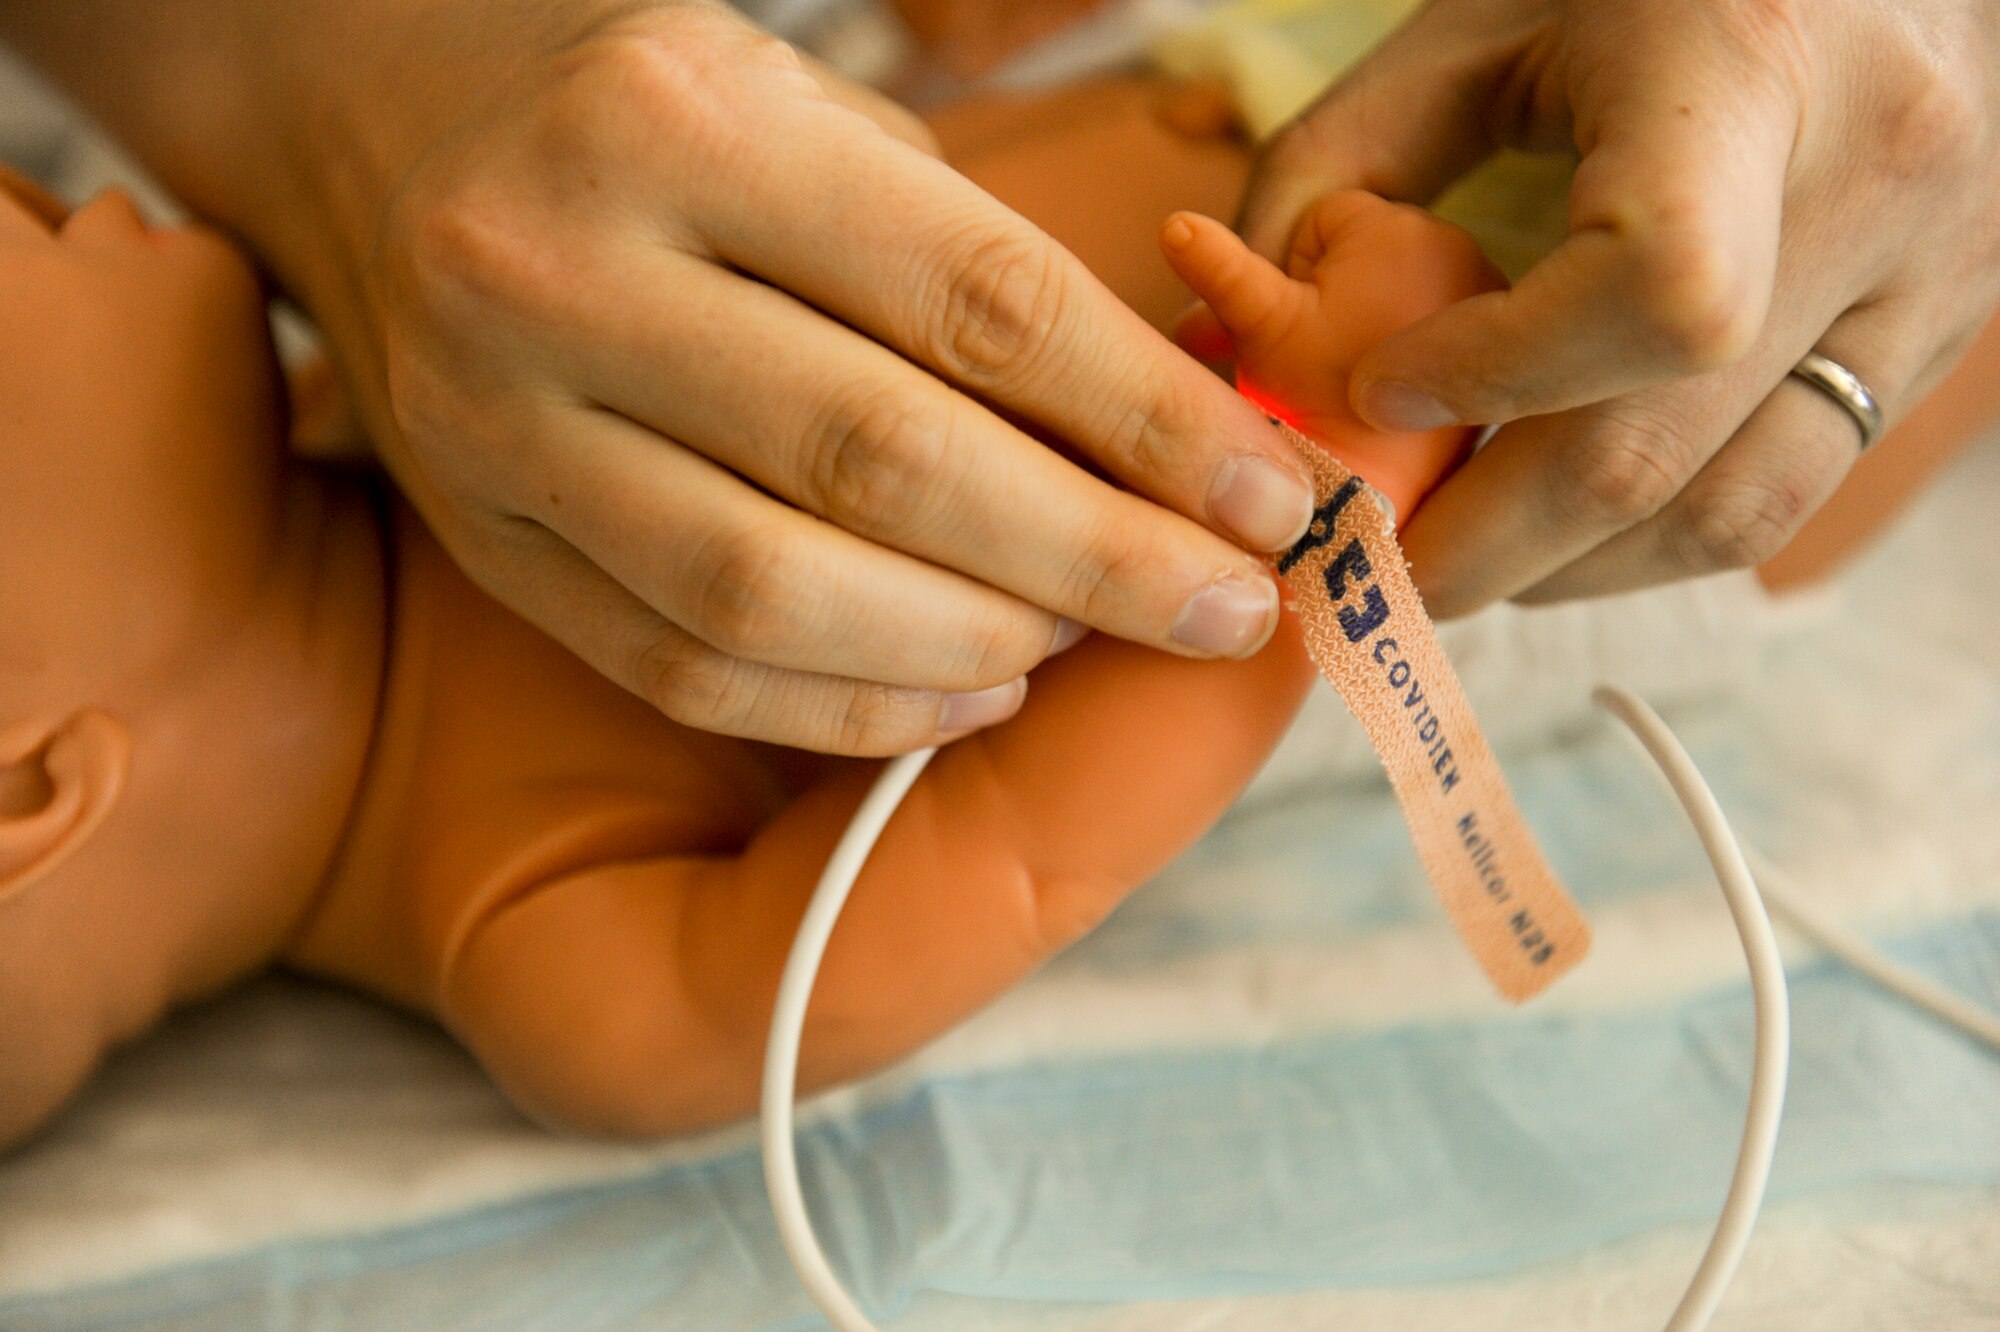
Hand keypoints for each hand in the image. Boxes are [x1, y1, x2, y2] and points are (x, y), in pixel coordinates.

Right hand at [6, 0, 1311, 754]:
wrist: (382, 129)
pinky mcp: (479, 533)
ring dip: (973, 643)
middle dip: (1090, 557)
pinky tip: (963, 692)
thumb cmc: (659, 124)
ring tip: (1086, 646)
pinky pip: (682, 663)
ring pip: (771, 590)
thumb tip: (1178, 449)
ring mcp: (498, 415)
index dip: (1144, 418)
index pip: (969, 297)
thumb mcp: (812, 123)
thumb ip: (971, 273)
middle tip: (1225, 609)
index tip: (1272, 498)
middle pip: (878, 461)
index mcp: (686, 119)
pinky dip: (847, 701)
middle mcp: (565, 263)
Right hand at [1161, 192, 1504, 520]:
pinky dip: (1408, 354)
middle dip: (1325, 298)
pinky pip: (1435, 329)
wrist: (1380, 497)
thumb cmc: (1313, 409)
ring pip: (1396, 291)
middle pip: (1362, 254)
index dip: (1286, 277)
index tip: (1291, 330)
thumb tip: (1175, 226)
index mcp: (1400, 230)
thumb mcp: (1260, 332)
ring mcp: (1484, 301)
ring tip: (1341, 383)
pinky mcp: (1493, 346)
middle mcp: (1459, 251)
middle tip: (1309, 360)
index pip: (1320, 221)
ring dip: (1364, 326)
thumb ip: (1223, 270)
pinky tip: (1382, 398)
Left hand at [1226, 0, 1999, 613]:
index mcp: (1748, 75)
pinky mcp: (1935, 334)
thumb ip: (1343, 158)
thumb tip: (1236, 324)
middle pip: (1655, 454)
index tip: (1375, 398)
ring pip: (1731, 513)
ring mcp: (1929, 275)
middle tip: (1359, 569)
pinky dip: (1649, 540)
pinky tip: (1563, 526)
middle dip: (1479, 545)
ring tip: (1455, 556)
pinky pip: (1782, 494)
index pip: (1647, 296)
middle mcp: (1875, 186)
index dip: (1493, 379)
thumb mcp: (1481, 23)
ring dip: (1565, 570)